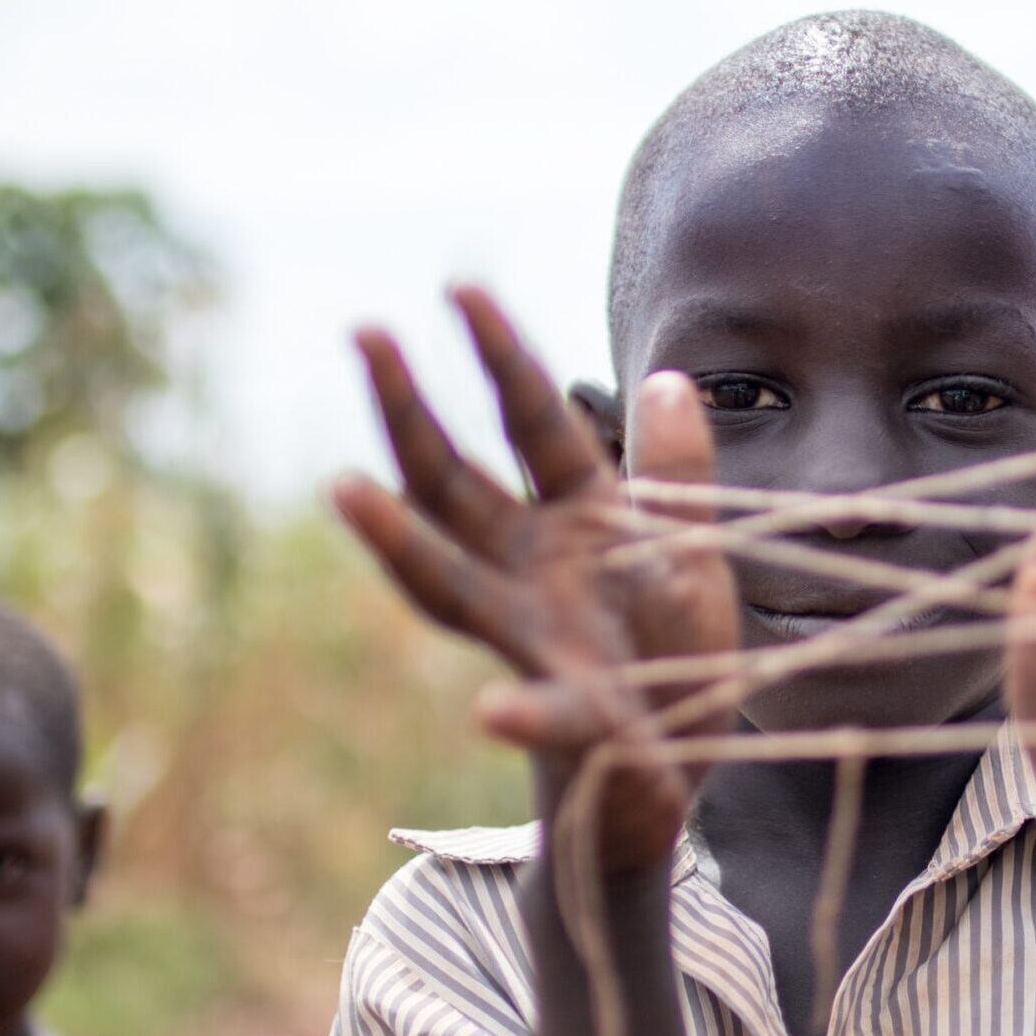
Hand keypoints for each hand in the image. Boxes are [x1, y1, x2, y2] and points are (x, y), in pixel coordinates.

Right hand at [332, 286, 738, 873]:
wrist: (680, 750)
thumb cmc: (674, 636)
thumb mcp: (689, 543)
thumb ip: (676, 470)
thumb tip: (669, 377)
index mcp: (573, 513)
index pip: (530, 420)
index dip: (500, 355)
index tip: (458, 285)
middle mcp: (530, 567)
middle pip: (455, 484)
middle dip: (411, 411)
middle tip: (366, 334)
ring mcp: (536, 639)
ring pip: (451, 585)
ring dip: (399, 541)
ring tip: (345, 489)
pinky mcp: (572, 716)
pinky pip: (541, 714)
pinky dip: (520, 715)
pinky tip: (491, 714)